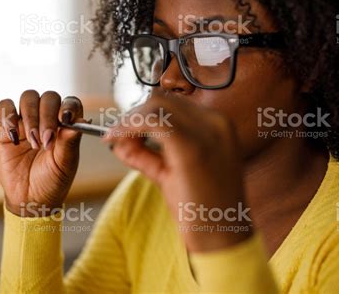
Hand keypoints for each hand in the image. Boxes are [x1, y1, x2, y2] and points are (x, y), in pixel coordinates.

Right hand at [0, 90, 85, 216]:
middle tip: (45, 141)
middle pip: (49, 98)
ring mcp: (27, 121)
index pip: (70, 103)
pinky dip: (8, 116)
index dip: (68, 106)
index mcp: (67, 125)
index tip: (66, 119)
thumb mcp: (65, 164)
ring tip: (33, 143)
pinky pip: (5, 107)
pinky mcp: (6, 127)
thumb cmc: (52, 180)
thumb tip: (81, 120)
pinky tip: (14, 137)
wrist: (29, 198)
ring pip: (28, 97)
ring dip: (30, 118)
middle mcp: (48, 118)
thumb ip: (70, 141)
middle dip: (47, 117)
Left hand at [103, 90, 251, 251]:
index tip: (122, 129)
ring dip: (130, 120)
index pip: (172, 102)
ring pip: (156, 105)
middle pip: (162, 99)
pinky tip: (116, 139)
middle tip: (116, 136)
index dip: (142, 112)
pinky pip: (153, 121)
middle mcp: (216, 122)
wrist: (222, 239)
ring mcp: (208, 133)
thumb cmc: (200, 210)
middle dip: (134, 114)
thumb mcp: (171, 174)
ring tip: (118, 142)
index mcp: (217, 126)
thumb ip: (145, 154)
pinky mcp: (193, 148)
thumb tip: (118, 140)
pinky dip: (129, 126)